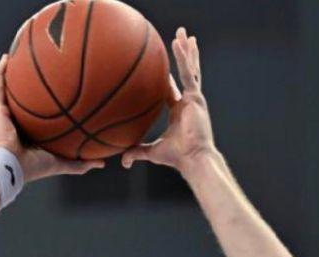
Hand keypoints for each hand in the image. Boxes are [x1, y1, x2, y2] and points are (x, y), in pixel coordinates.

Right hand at [0, 54, 104, 182]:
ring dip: (14, 72)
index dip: (49, 103)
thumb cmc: (35, 167)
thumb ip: (81, 163)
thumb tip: (102, 163)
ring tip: (21, 53)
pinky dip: (1, 71)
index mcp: (32, 134)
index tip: (63, 88)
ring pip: (10, 89)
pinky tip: (7, 56)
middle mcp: (19, 123)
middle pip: (27, 98)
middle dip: (33, 83)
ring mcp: (7, 115)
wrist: (11, 167)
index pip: (41, 114)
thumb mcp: (63, 162)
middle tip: (46, 66)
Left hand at [121, 28, 215, 171]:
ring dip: (186, 51)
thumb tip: (122, 161)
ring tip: (183, 34)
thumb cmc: (176, 158)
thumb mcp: (152, 152)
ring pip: (190, 69)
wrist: (192, 159)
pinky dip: (184, 57)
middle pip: (186, 75)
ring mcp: (193, 99)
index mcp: (179, 113)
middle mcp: (188, 103)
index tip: (161, 70)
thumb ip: (137, 152)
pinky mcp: (196, 97)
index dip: (166, 81)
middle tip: (181, 42)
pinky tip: (179, 43)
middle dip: (184, 58)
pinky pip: (189, 73)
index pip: (170, 93)